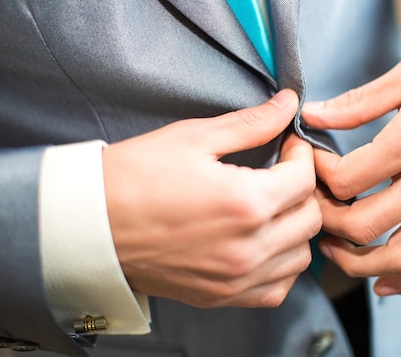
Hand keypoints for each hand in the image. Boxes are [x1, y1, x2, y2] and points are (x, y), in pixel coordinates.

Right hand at [103, 89, 320, 307]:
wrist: (90, 225)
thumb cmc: (134, 177)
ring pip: (301, 256)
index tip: (289, 144)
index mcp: (244, 203)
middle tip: (284, 170)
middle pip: (310, 218)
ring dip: (297, 227)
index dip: (302, 154)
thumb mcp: (193, 138)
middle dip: (304, 188)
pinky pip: (277, 288)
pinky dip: (281, 266)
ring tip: (275, 206)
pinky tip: (265, 243)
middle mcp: (248, 247)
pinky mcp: (222, 296)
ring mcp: (236, 278)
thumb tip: (287, 104)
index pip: (304, 178)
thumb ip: (250, 123)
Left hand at [302, 36, 400, 294]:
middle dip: (326, 221)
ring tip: (334, 250)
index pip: (348, 179)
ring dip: (360, 263)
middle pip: (366, 224)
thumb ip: (357, 102)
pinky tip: (385, 282)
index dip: (317, 174)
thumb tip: (311, 115)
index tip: (311, 161)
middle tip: (311, 206)